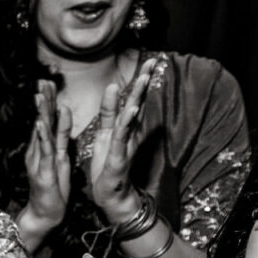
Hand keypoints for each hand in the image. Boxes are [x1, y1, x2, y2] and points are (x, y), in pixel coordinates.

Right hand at [20, 81, 72, 242]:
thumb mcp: (59, 158)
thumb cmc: (53, 188)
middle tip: (43, 81)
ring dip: (40, 113)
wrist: (46, 213)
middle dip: (43, 101)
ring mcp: (39, 161)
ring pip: (41, 133)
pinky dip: (42, 136)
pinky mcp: (44, 171)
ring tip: (40, 95)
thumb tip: (61, 117)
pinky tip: (41, 123)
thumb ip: (59, 137)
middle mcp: (38, 151)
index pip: (45, 120)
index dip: (47, 101)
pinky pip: (44, 151)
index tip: (48, 83)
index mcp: (44, 148)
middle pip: (41, 121)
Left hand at [82, 70, 152, 223]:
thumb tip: (114, 90)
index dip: (139, 80)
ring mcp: (124, 144)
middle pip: (136, 102)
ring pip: (131, 116)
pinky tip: (132, 109)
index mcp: (121, 127)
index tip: (149, 60)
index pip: (131, 99)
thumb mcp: (104, 135)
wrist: (110, 196)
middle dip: (143, 82)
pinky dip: (126, 123)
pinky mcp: (118, 157)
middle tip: (154, 61)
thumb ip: (109, 114)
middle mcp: (126, 133)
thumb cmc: (107, 167)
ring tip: (144, 78)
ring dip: (138, 96)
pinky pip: (121, 137)